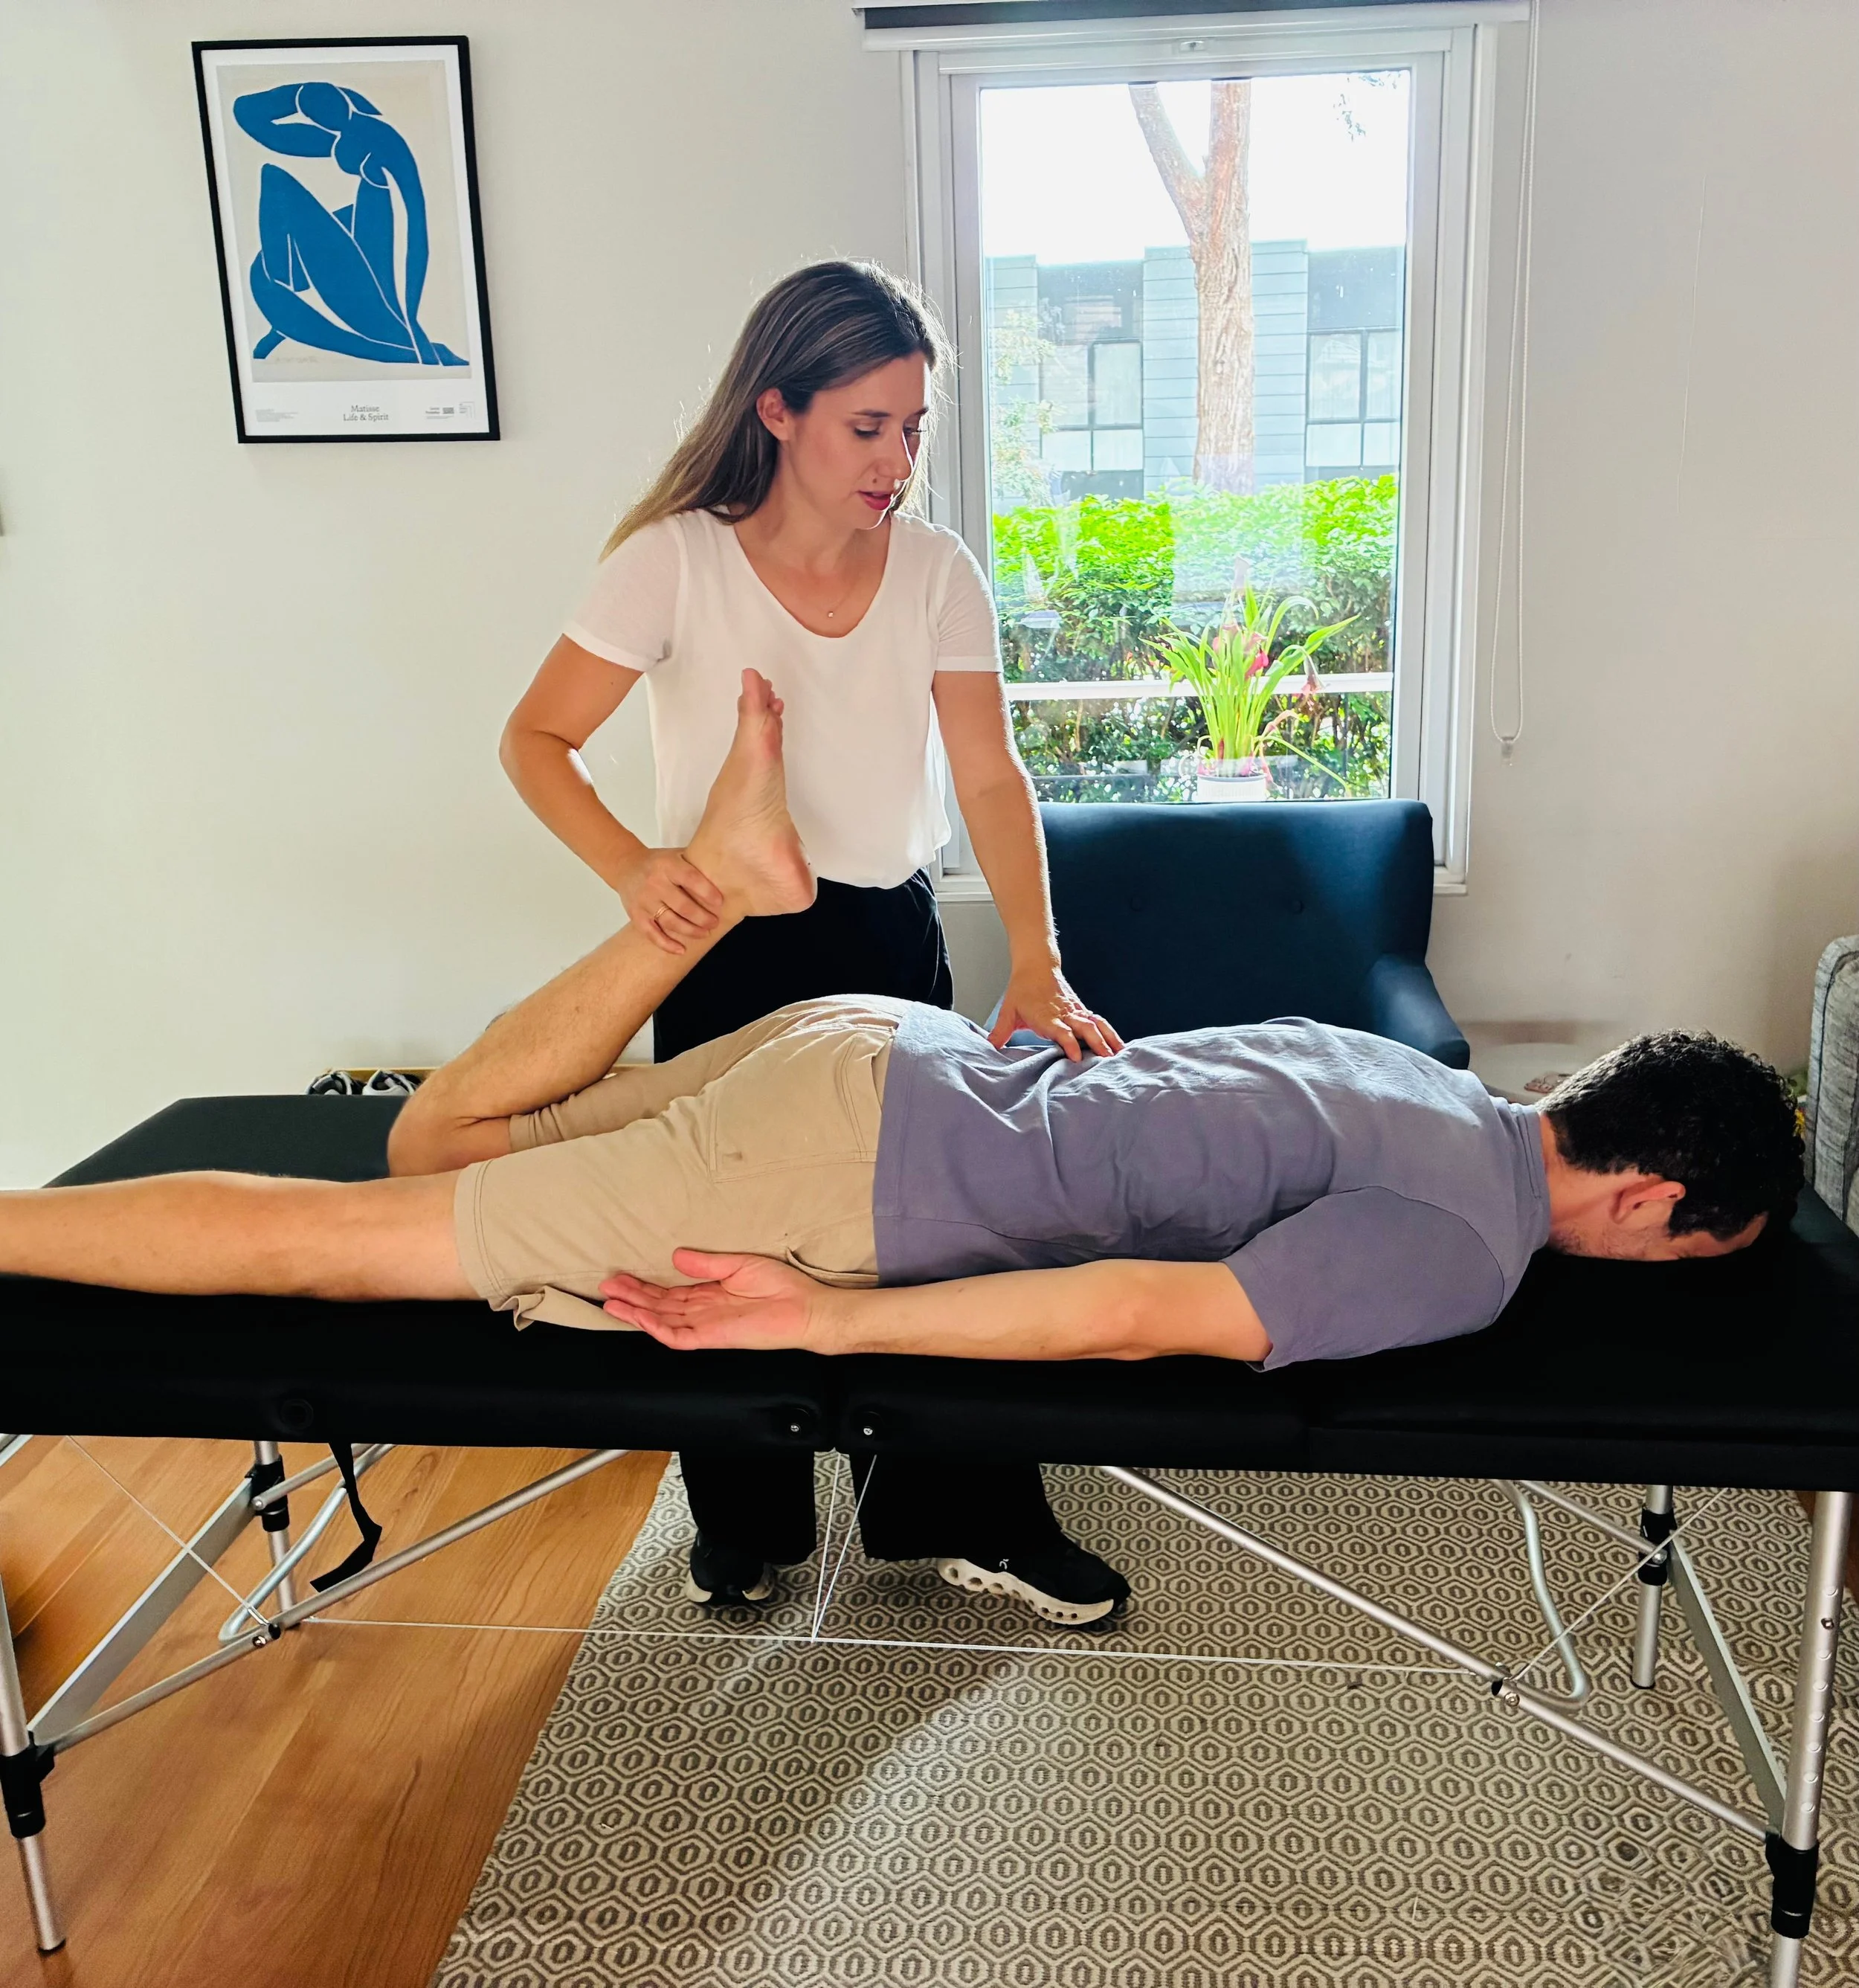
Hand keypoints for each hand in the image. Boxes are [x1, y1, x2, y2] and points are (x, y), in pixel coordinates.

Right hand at [599, 1250, 827, 1349]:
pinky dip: (660, 1328)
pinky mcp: (714, 1337)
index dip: (643, 1286)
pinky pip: (681, 1336)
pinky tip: (642, 1319)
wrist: (807, 1309)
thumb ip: (707, 1263)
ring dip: (637, 1313)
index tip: (620, 1276)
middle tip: (606, 1288)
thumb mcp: (740, 1264)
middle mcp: (703, 1311)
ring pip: (663, 1321)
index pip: (668, 1292)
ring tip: (612, 1303)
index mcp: (709, 1294)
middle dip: (631, 1297)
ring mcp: (707, 1326)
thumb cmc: (783, 1287)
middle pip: (659, 1306)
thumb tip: (676, 1254)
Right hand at [615, 846, 724, 954]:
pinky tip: (681, 950)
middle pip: (683, 906)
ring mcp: (644, 900)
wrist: (625, 866)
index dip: (707, 892)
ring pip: (670, 922)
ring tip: (705, 933)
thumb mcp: (676, 855)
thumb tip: (728, 874)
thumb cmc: (659, 863)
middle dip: (703, 917)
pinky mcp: (635, 915)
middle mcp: (654, 883)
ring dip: (691, 931)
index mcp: (667, 865)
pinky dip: (667, 944)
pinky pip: (652, 934)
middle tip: (715, 922)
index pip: (690, 879)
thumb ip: (696, 863)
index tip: (720, 903)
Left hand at [988, 964, 1123, 1060]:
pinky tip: (1118, 1044)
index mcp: (1047, 1016)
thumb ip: (1001, 1030)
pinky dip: (1109, 1032)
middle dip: (1097, 1043)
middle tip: (1107, 1060)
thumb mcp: (1008, 1010)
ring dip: (1108, 1038)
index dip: (1069, 1043)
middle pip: (1085, 1028)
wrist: (1036, 965)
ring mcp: (1075, 1011)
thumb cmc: (1022, 990)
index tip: (1076, 1056)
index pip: (1061, 1031)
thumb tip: (990, 1046)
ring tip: (1119, 1054)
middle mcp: (1064, 1013)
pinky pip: (1098, 1021)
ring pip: (1095, 1024)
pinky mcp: (1081, 1009)